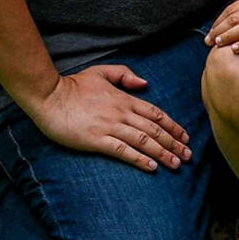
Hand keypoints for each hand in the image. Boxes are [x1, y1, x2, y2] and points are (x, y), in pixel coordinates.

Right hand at [25, 65, 193, 172]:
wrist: (49, 96)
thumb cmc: (73, 85)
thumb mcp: (101, 72)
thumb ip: (124, 74)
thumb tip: (144, 83)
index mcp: (124, 98)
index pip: (156, 114)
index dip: (173, 126)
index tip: (185, 137)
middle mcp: (121, 113)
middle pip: (154, 129)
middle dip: (174, 143)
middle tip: (188, 155)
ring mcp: (109, 127)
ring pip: (143, 141)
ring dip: (162, 153)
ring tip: (176, 164)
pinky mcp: (96, 140)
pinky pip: (123, 151)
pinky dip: (139, 159)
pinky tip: (151, 167)